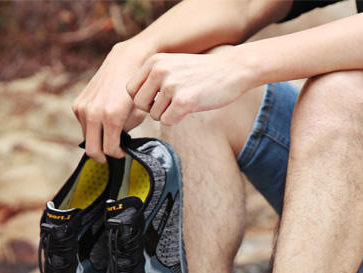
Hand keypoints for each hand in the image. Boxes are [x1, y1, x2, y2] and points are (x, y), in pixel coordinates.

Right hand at [72, 39, 153, 161]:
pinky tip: (103, 120)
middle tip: (113, 152)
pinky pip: (84, 126)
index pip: (110, 150)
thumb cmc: (134, 90)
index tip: (123, 152)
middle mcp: (94, 113)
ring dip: (98, 140)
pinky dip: (92, 128)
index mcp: (112, 117)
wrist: (124, 62)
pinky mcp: (77, 104)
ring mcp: (83, 109)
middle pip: (93, 151)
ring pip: (87, 139)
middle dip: (103, 156)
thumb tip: (117, 144)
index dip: (118, 155)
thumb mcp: (137, 114)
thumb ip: (126, 133)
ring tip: (111, 133)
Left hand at [127, 49, 252, 125]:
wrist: (232, 70)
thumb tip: (136, 101)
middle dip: (151, 110)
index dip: (141, 99)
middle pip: (139, 104)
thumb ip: (154, 77)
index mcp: (154, 61)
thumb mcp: (173, 65)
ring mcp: (171, 85)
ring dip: (167, 115)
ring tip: (184, 104)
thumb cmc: (203, 72)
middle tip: (168, 106)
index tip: (154, 101)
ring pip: (154, 115)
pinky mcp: (183, 101)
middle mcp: (159, 71)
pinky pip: (167, 121)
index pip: (130, 89)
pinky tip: (189, 109)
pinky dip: (176, 120)